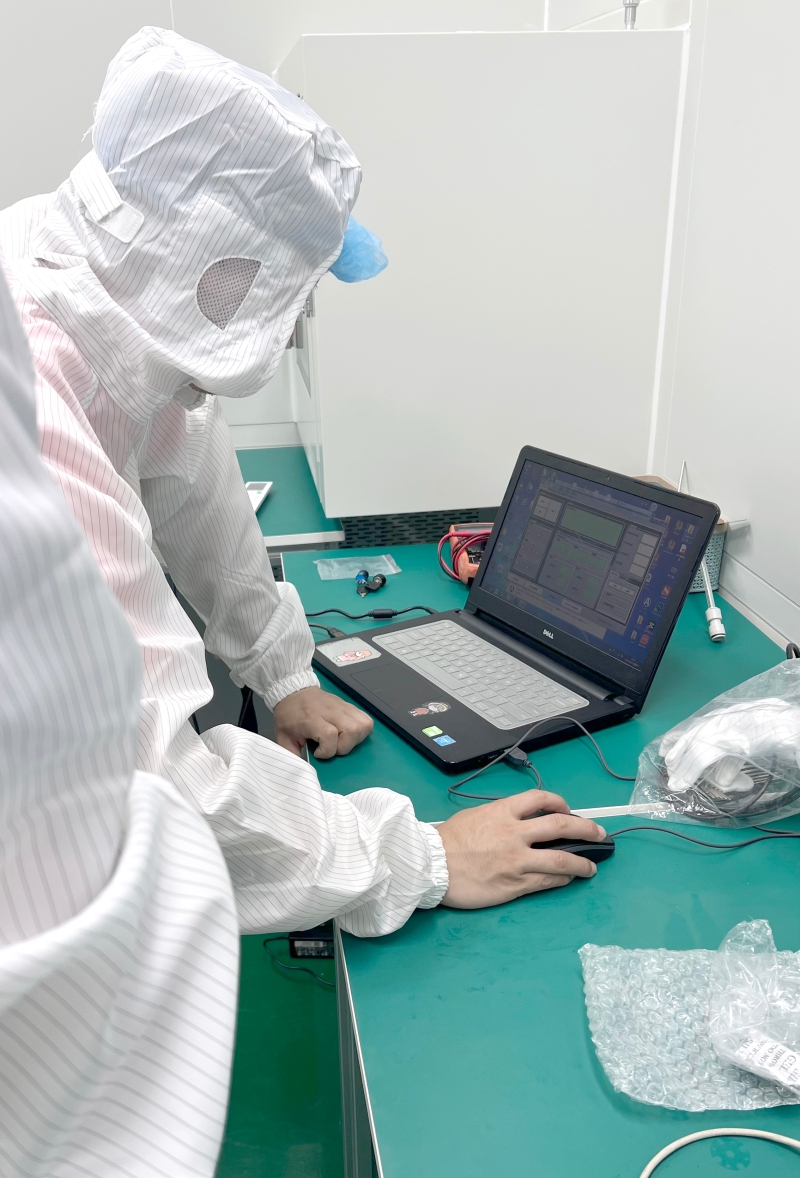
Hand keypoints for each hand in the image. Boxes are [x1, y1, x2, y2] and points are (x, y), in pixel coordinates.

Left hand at [273, 686, 372, 758]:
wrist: (294, 692)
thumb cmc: (288, 716)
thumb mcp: (283, 738)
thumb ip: (292, 755)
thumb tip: (302, 772)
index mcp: (311, 718)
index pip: (329, 735)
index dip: (326, 750)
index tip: (317, 753)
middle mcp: (330, 711)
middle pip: (351, 730)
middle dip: (345, 746)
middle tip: (332, 748)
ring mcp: (342, 707)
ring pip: (363, 725)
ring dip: (356, 739)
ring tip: (342, 741)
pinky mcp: (349, 706)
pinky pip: (365, 719)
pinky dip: (361, 730)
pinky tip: (349, 734)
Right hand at [437, 790, 605, 908]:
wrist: (431, 866)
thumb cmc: (447, 840)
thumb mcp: (474, 816)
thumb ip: (499, 817)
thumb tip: (517, 821)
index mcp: (503, 812)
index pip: (541, 799)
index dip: (560, 803)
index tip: (568, 810)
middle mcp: (515, 834)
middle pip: (561, 825)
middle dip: (586, 828)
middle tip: (599, 833)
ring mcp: (518, 860)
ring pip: (561, 859)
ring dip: (582, 862)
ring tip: (592, 866)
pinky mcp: (515, 884)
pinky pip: (547, 881)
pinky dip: (562, 879)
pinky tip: (569, 878)